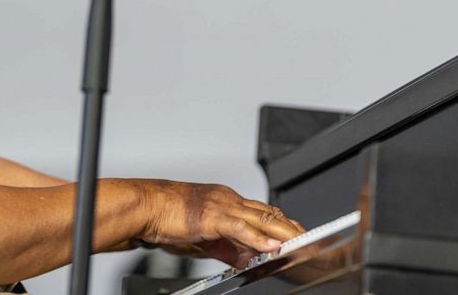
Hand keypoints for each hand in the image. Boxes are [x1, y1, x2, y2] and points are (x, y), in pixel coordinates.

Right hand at [136, 180, 304, 266]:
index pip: (262, 212)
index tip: (300, 234)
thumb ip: (225, 246)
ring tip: (303, 244)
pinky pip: (240, 227)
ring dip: (284, 232)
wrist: (144, 207)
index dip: (283, 224)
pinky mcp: (212, 216)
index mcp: (225, 201)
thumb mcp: (202, 237)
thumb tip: (243, 258)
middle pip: (269, 213)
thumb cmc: (166, 218)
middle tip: (313, 240)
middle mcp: (227, 199)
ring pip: (261, 218)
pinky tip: (272, 246)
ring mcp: (221, 205)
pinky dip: (258, 238)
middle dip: (292, 228)